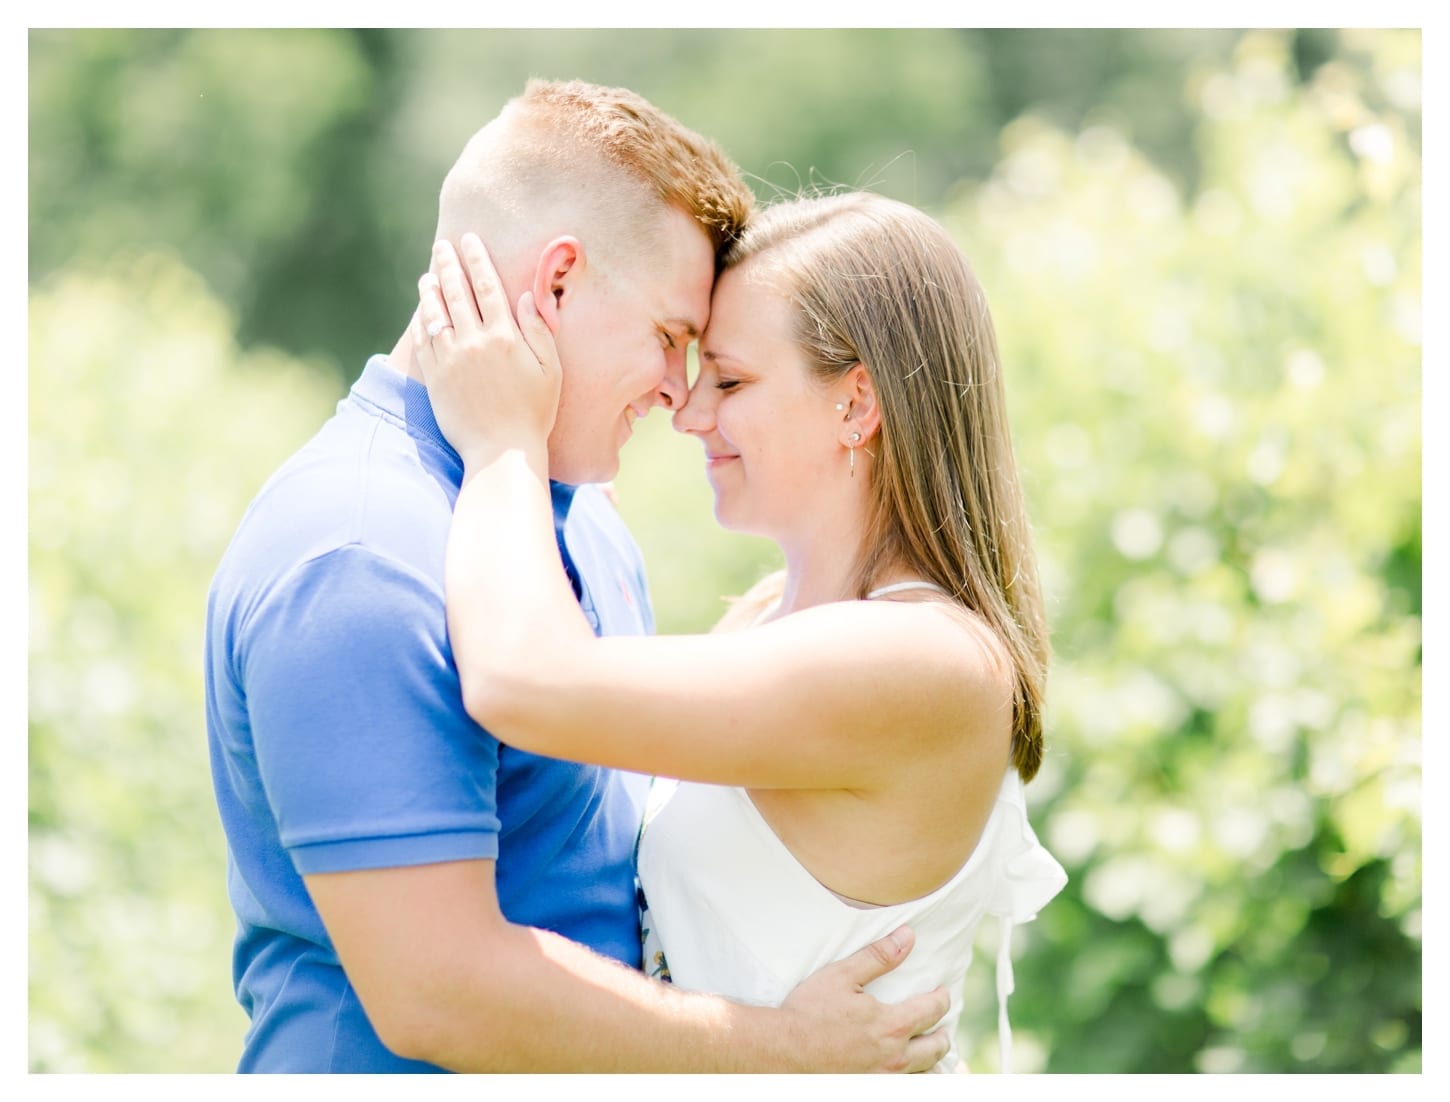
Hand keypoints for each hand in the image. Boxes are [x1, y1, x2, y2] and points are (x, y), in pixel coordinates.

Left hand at [412, 234, 560, 468]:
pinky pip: (424, 340)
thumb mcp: (550, 371)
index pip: (487, 286)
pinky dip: (421, 319)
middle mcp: (473, 342)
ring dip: (431, 289)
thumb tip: (525, 297)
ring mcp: (450, 359)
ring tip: (429, 273)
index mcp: (504, 337)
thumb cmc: (534, 413)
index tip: (469, 239)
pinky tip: (422, 309)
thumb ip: (539, 331)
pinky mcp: (435, 378)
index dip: (477, 259)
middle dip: (449, 264)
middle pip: (457, 292)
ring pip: (435, 312)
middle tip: (443, 245)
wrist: (501, 452)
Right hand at [778, 925, 951, 1072]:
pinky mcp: (871, 1090)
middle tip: (940, 1026)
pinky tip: (909, 1073)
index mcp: (892, 1025)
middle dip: (942, 1033)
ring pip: (925, 1075)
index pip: (932, 1010)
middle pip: (936, 1048)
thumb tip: (908, 937)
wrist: (782, 1052)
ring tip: (928, 1052)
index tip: (941, 992)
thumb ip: (878, 956)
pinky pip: (905, 1088)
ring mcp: (883, 1079)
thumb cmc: (809, 1012)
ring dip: (932, 1062)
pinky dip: (914, 1079)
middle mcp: (894, 1058)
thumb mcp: (841, 975)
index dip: (941, 999)